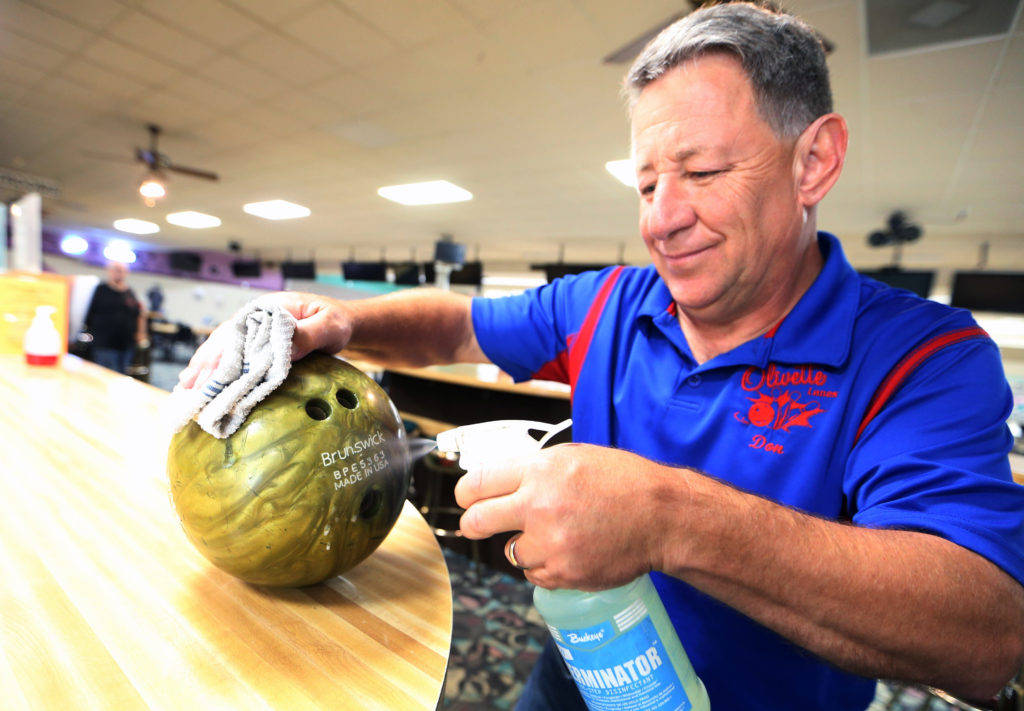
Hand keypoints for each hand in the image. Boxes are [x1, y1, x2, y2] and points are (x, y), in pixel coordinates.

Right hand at [176, 292, 350, 389]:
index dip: (221, 354)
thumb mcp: (328, 326)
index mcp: (268, 309)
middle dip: (204, 365)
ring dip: (204, 369)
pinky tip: (203, 385)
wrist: (342, 323)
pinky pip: (233, 357)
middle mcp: (256, 318)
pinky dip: (217, 371)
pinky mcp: (257, 345)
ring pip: (223, 350)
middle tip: (188, 389)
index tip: (209, 375)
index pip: (238, 332)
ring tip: (186, 390)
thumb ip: (306, 335)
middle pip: (223, 342)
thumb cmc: (336, 322)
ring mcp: (254, 331)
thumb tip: (282, 346)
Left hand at [454, 443, 687, 590]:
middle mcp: (539, 506)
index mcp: (540, 471)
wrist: (662, 517)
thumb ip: (534, 470)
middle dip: (473, 523)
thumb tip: (498, 480)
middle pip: (477, 521)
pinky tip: (568, 549)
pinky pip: (535, 573)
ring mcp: (550, 543)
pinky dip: (545, 565)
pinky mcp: (563, 573)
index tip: (466, 498)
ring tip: (552, 533)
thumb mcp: (574, 458)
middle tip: (477, 523)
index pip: (477, 483)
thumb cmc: (624, 482)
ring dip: (523, 545)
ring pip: (510, 551)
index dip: (465, 492)